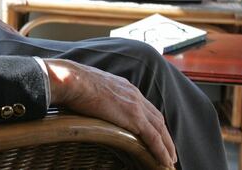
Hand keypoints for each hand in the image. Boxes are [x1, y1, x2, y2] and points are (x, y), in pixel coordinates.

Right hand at [45, 59, 176, 168]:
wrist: (72, 80)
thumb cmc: (73, 82)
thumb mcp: (89, 85)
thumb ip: (95, 93)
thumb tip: (86, 100)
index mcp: (124, 86)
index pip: (144, 106)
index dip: (152, 121)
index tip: (155, 133)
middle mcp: (134, 94)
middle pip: (157, 118)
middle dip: (164, 135)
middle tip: (169, 150)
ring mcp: (136, 106)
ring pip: (159, 129)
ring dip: (167, 146)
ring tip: (169, 160)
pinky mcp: (134, 118)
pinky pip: (154, 138)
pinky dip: (161, 151)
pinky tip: (165, 161)